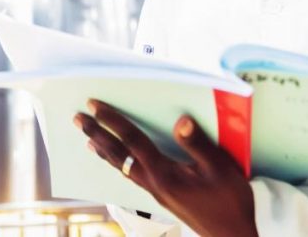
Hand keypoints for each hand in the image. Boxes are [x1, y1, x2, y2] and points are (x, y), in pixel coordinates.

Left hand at [74, 99, 258, 236]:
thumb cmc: (229, 203)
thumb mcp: (220, 169)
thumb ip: (197, 144)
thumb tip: (180, 120)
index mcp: (164, 173)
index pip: (132, 140)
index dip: (112, 120)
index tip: (94, 105)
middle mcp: (153, 183)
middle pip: (117, 155)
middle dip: (97, 134)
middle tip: (78, 119)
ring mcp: (155, 192)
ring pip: (122, 167)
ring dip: (104, 150)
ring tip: (88, 139)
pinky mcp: (161, 198)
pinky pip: (132, 176)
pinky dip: (119, 164)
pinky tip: (117, 163)